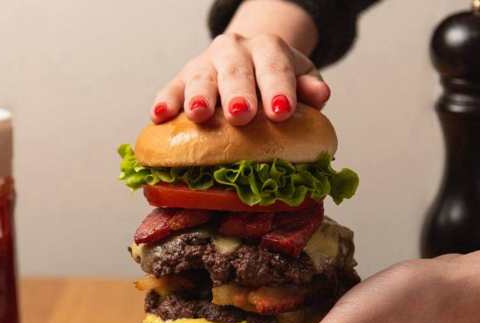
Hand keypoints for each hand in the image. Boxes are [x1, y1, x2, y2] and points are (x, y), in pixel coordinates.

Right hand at [150, 33, 328, 125]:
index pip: (275, 67)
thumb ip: (309, 87)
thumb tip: (320, 95)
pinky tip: (159, 116)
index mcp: (267, 49)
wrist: (248, 60)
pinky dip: (164, 101)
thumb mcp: (299, 78)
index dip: (279, 89)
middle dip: (238, 93)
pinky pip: (170, 88)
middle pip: (235, 71)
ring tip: (199, 115)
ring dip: (199, 96)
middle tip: (241, 115)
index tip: (282, 113)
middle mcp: (234, 50)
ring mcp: (205, 63)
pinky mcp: (181, 79)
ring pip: (200, 77)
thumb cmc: (275, 80)